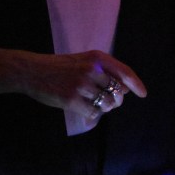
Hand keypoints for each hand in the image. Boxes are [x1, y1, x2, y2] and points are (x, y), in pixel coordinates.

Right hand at [22, 49, 146, 119]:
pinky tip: (85, 113)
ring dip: (104, 109)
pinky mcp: (72, 99)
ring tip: (93, 105)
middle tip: (109, 104)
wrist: (32, 71)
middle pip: (117, 92)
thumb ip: (102, 70)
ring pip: (107, 104)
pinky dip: (92, 117)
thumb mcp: (82, 60)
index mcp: (96, 57)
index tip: (142, 94)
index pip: (123, 72)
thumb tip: (124, 89)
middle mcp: (92, 69)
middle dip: (116, 101)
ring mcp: (81, 84)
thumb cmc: (58, 67)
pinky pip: (93, 113)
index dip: (135, 84)